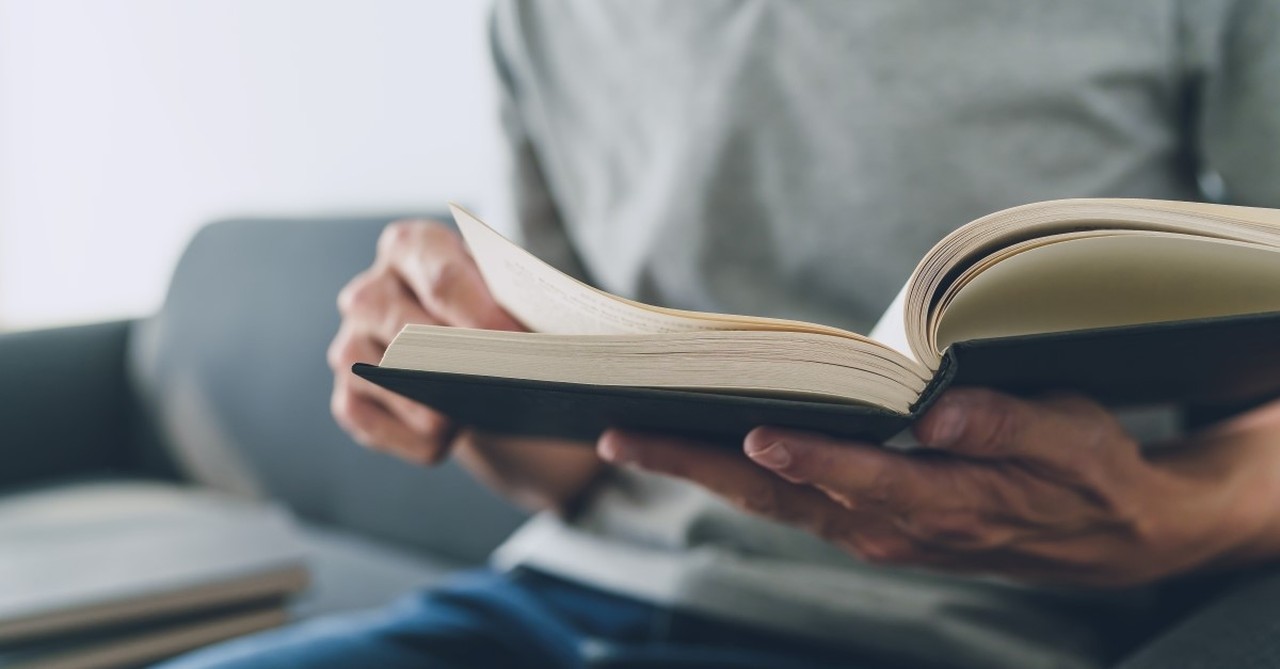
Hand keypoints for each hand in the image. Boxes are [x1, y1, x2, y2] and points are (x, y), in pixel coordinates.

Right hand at [328, 220, 522, 464]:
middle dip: (462, 364)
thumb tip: (527, 342)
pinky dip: (420, 439)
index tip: (517, 345)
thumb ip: (516, 309)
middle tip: (503, 385)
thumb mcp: (513, 302)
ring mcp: (350, 345)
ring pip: (390, 382)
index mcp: (413, 248)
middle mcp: (370, 292)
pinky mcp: (347, 398)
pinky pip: (377, 425)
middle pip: (410, 331)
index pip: (442, 280)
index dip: (483, 317)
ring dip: (439, 406)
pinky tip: (450, 435)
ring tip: (477, 411)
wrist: (479, 367)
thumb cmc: (498, 323)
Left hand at [598, 388, 1279, 586]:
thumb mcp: (1076, 440)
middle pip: (779, 497)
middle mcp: (896, 528)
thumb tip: (941, 415)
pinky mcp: (870, 524)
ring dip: (699, 472)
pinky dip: (735, 477)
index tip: (749, 431)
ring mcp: (876, 532)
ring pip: (771, 504)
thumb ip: (1010, 429)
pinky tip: (696, 447)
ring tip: (630, 437)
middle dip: (695, 466)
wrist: (1110, 533)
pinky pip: (789, 503)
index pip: (859, 480)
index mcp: (946, 505)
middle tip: (618, 434)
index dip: (805, 458)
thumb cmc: (1091, 472)